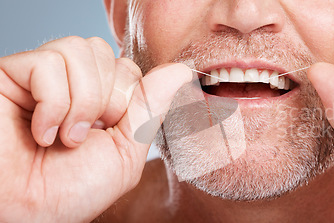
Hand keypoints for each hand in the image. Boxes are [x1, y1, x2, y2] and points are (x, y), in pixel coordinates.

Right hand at [0, 36, 191, 221]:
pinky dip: (52, 104)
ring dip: (82, 103)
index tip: (109, 132)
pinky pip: (48, 63)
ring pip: (79, 50)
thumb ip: (149, 109)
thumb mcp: (125, 151)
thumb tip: (181, 71)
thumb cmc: (71, 190)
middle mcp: (66, 83)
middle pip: (103, 52)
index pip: (125, 66)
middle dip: (106, 99)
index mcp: (95, 99)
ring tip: (66, 138)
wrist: (26, 215)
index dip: (126, 98)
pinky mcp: (9, 76)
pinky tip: (42, 133)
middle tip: (87, 136)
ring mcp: (37, 77)